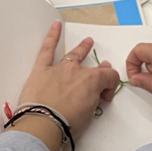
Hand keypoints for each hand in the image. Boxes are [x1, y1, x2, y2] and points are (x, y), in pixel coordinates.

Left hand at [17, 21, 121, 142]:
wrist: (44, 124)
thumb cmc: (66, 123)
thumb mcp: (88, 115)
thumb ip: (93, 101)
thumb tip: (93, 96)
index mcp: (92, 82)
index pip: (109, 77)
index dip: (110, 87)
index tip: (104, 98)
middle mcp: (77, 71)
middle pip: (93, 67)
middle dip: (100, 70)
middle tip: (101, 71)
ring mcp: (59, 69)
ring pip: (73, 54)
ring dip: (82, 48)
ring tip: (87, 42)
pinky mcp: (41, 70)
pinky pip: (47, 49)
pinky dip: (52, 36)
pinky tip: (56, 26)